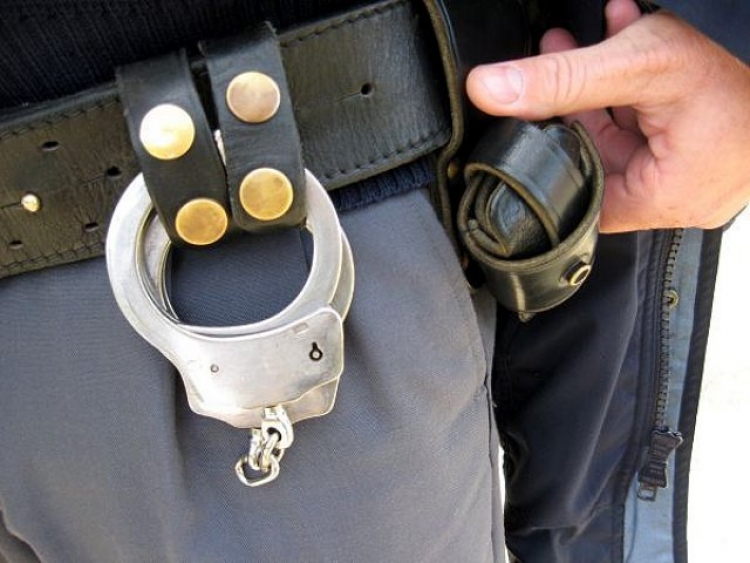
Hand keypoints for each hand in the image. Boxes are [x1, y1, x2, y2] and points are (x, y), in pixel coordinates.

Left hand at [466, 0, 749, 231]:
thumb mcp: (637, 66)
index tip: (527, 120)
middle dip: (571, 108)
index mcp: (667, 198)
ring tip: (575, 41)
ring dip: (598, 89)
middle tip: (550, 63)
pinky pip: (654, 128)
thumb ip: (560, 80)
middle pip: (600, 163)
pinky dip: (632, 90)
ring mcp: (697, 176)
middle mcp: (683, 197)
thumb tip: (490, 90)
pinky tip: (617, 40)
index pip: (581, 199)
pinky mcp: (704, 153)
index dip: (552, 156)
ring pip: (624, 140)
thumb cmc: (740, 63)